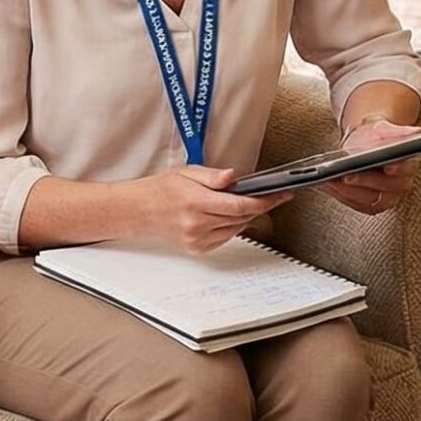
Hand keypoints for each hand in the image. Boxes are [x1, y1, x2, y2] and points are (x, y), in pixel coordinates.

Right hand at [132, 164, 288, 253]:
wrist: (141, 210)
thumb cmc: (162, 189)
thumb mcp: (187, 172)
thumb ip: (213, 176)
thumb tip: (233, 177)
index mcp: (196, 202)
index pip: (240, 205)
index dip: (264, 201)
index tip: (279, 196)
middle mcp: (197, 223)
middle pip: (242, 217)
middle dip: (258, 206)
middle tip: (267, 195)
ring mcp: (197, 239)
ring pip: (237, 229)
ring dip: (245, 216)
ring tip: (241, 202)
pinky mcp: (197, 248)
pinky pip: (226, 237)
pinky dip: (232, 226)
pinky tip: (226, 215)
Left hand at [318, 118, 420, 216]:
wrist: (364, 149)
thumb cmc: (374, 140)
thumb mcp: (383, 129)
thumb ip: (397, 131)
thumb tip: (416, 132)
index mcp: (408, 165)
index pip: (405, 169)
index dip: (397, 168)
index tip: (387, 166)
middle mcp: (400, 185)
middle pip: (385, 187)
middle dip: (364, 182)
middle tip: (347, 176)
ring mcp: (387, 198)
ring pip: (369, 200)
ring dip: (348, 191)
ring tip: (331, 180)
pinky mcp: (372, 206)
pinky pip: (357, 205)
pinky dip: (342, 196)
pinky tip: (329, 186)